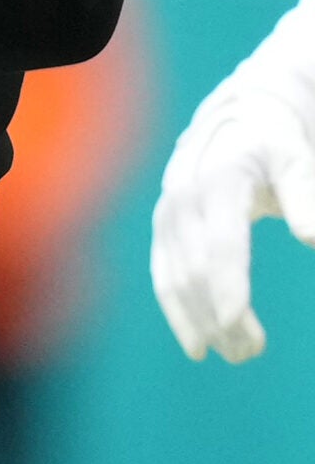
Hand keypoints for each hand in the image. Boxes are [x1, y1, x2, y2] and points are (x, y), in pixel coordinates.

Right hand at [152, 81, 314, 361]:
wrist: (239, 108)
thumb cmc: (277, 136)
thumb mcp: (297, 156)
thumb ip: (305, 195)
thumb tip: (313, 240)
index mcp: (217, 177)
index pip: (220, 242)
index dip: (228, 286)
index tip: (239, 326)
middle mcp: (184, 195)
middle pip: (195, 266)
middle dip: (218, 314)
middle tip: (250, 353)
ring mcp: (169, 209)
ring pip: (175, 275)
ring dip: (200, 319)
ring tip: (236, 354)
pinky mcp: (164, 223)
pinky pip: (164, 271)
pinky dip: (177, 308)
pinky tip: (197, 342)